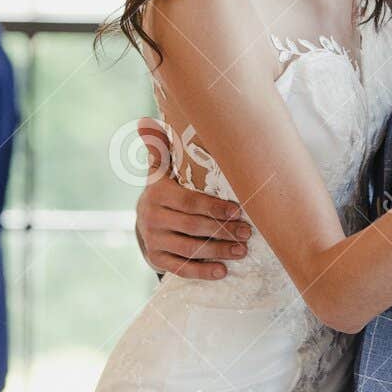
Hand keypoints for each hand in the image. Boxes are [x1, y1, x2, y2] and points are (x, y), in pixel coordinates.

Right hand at [134, 117, 252, 280]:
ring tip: (242, 250)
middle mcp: (152, 218)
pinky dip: (202, 271)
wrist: (144, 223)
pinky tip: (222, 271)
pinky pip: (182, 268)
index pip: (190, 202)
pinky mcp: (157, 259)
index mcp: (157, 194)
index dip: (214, 207)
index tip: (238, 211)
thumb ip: (159, 149)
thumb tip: (146, 120)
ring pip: (190, 248)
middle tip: (247, 232)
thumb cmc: (164, 192)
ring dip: (218, 250)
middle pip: (193, 226)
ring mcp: (154, 241)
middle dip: (222, 230)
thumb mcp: (160, 171)